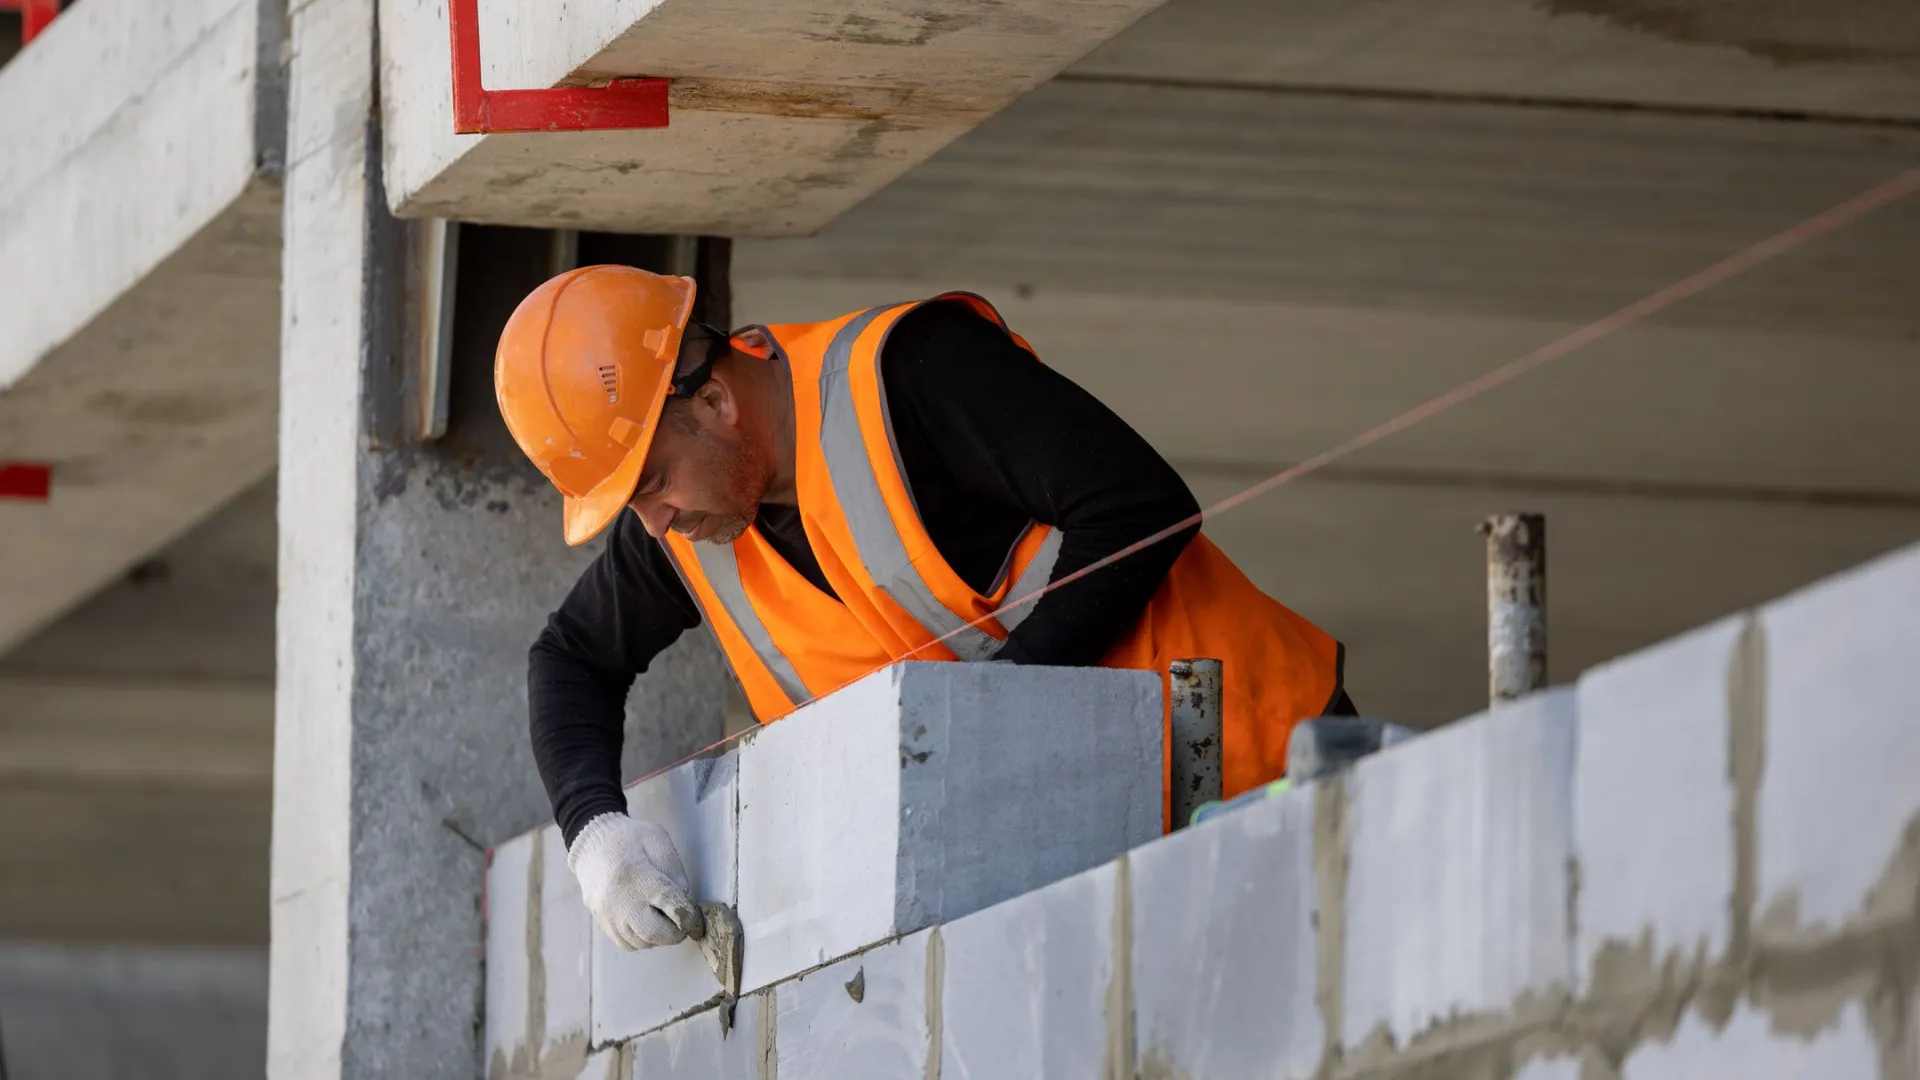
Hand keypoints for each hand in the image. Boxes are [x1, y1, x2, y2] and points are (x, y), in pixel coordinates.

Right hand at [566, 813, 706, 949]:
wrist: (592, 844)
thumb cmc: (630, 839)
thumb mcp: (658, 840)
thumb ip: (674, 871)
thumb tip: (685, 902)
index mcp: (637, 875)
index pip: (670, 904)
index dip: (689, 917)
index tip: (696, 921)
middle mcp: (619, 899)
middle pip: (654, 933)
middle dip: (674, 933)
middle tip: (682, 923)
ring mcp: (607, 914)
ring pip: (641, 942)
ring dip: (659, 937)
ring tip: (662, 918)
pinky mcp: (601, 922)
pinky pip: (627, 943)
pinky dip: (642, 939)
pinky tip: (646, 921)